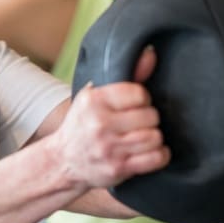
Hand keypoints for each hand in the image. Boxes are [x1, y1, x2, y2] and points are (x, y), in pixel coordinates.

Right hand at [55, 46, 167, 188]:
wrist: (63, 161)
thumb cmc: (83, 124)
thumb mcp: (95, 96)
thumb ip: (127, 75)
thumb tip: (151, 53)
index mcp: (94, 101)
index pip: (139, 93)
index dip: (142, 99)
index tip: (136, 105)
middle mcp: (99, 124)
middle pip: (150, 116)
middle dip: (149, 119)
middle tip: (139, 123)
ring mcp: (109, 148)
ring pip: (155, 137)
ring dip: (154, 138)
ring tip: (144, 137)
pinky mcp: (118, 169)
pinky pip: (155, 159)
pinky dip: (159, 155)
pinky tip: (151, 151)